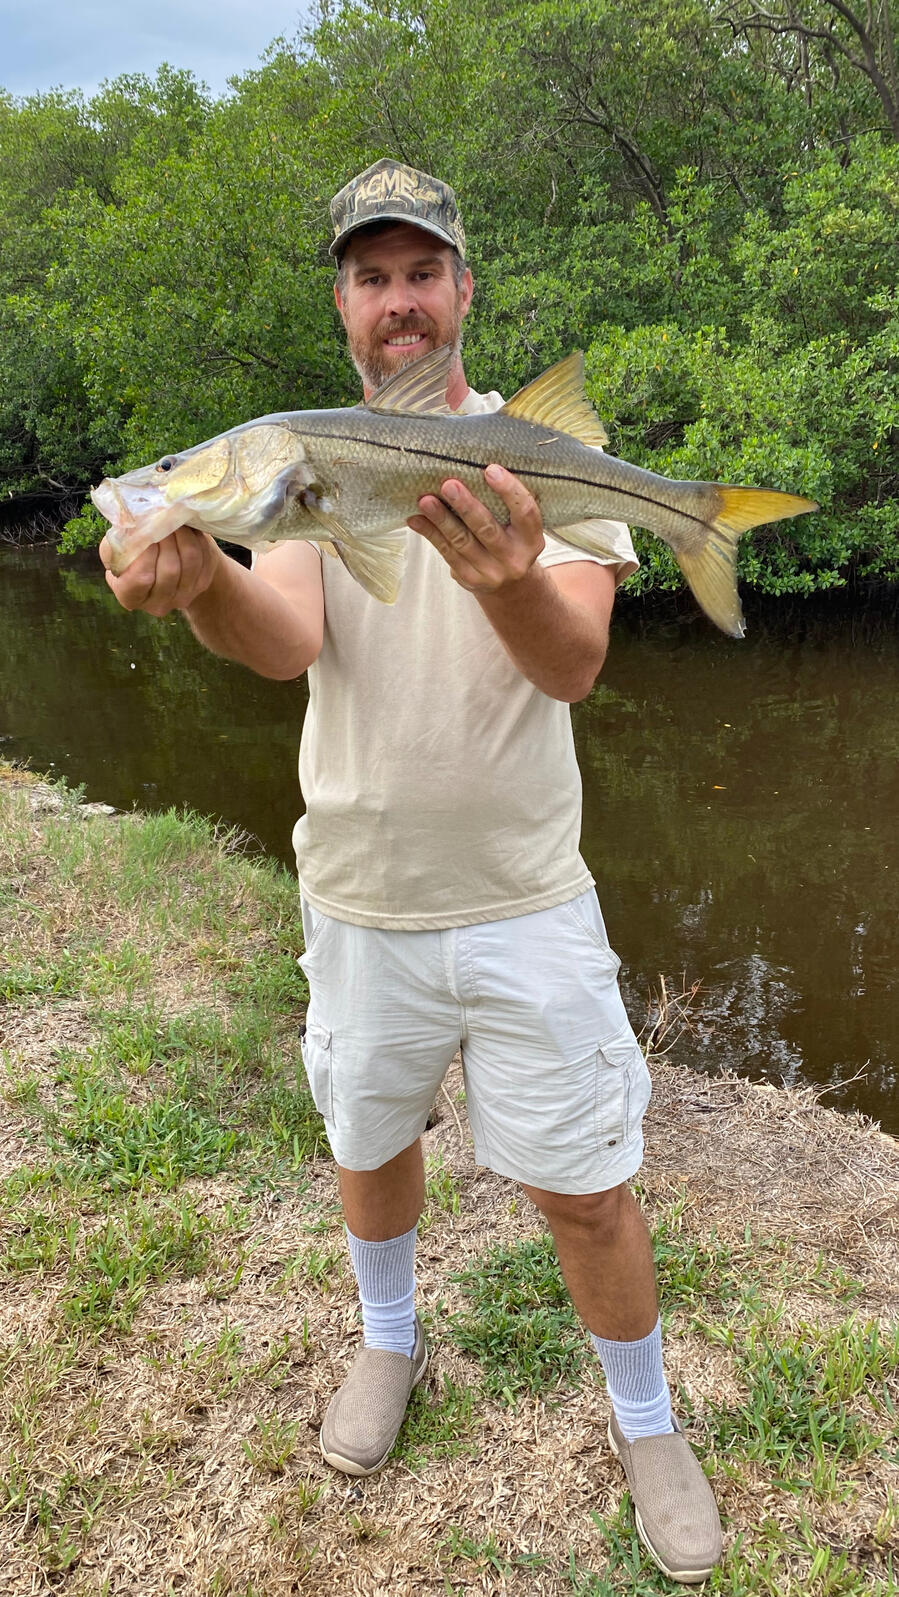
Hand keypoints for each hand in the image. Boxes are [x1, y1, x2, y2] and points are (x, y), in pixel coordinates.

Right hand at [99, 526, 219, 616]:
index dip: (146, 553)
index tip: (146, 532)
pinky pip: (204, 556)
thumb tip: (134, 529)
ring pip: (190, 560)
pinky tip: (186, 528)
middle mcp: (158, 604)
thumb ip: (118, 543)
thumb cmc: (132, 553)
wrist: (160, 560)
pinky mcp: (201, 584)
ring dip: (183, 534)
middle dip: (166, 537)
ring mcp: (183, 596)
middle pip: (170, 569)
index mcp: (130, 597)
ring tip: (174, 519)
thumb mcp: (115, 549)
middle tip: (162, 518)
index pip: (141, 578)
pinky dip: (196, 538)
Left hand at [407, 463, 544, 592]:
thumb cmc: (511, 541)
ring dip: (441, 519)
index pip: (525, 512)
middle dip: (466, 506)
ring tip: (425, 500)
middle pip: (487, 529)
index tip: (490, 470)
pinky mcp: (469, 578)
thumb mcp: (519, 527)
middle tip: (449, 485)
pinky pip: (447, 553)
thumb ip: (505, 505)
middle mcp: (514, 558)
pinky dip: (430, 534)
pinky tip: (416, 519)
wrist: (511, 585)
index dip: (509, 491)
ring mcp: (491, 572)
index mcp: (532, 539)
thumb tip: (470, 468)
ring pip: (462, 542)